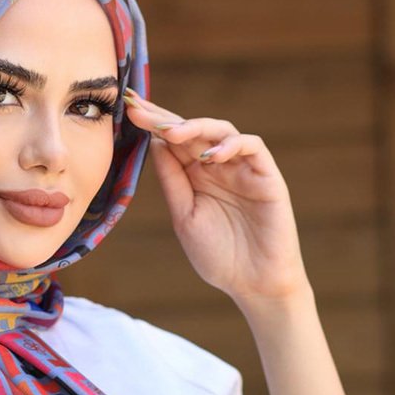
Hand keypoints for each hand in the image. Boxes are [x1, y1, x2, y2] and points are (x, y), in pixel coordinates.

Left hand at [124, 88, 308, 309]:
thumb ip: (172, 180)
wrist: (255, 285)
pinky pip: (252, 147)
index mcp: (196, 176)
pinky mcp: (267, 176)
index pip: (173, 142)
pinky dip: (231, 145)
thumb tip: (155, 143)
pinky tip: (210, 155)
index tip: (127, 111)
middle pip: (192, 130)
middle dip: (164, 118)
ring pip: (222, 130)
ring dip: (196, 128)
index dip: (152, 125)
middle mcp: (219, 166)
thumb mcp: (184, 216)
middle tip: (138, 109)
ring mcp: (244, 169)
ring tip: (172, 133)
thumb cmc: (220, 255)